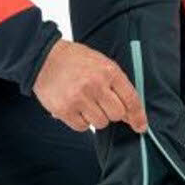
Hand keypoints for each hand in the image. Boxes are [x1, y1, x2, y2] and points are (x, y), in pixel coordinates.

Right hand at [32, 38, 148, 134]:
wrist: (44, 57)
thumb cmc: (75, 60)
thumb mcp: (100, 62)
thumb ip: (116, 84)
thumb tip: (129, 114)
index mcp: (108, 71)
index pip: (131, 99)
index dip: (138, 116)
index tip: (140, 126)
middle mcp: (95, 84)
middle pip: (117, 114)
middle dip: (111, 112)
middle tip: (100, 102)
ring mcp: (79, 98)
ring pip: (100, 123)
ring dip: (95, 116)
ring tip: (84, 101)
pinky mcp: (64, 110)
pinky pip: (82, 127)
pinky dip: (80, 121)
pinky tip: (74, 106)